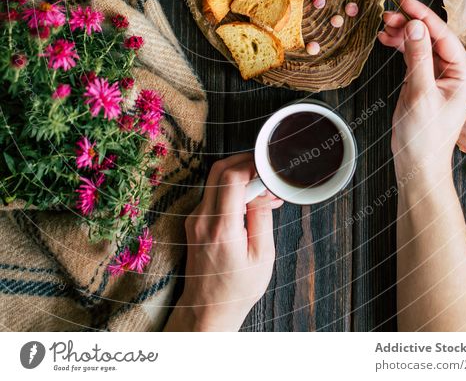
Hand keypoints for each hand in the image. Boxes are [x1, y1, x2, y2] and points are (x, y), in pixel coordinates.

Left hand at [165, 153, 282, 331]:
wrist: (208, 309)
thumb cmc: (237, 288)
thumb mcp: (262, 256)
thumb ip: (261, 217)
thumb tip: (262, 190)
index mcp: (221, 228)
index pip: (230, 178)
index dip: (250, 165)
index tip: (267, 168)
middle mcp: (202, 219)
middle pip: (218, 170)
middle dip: (243, 161)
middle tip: (264, 168)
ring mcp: (195, 219)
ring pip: (215, 180)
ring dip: (239, 176)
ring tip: (262, 190)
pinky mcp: (194, 222)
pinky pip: (213, 194)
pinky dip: (232, 190)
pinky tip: (249, 202)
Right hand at [378, 0, 465, 183]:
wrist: (418, 164)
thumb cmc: (425, 137)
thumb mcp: (420, 93)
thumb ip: (417, 57)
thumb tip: (415, 25)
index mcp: (464, 74)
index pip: (444, 35)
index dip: (424, 16)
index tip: (405, 0)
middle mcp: (455, 72)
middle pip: (432, 36)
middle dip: (410, 23)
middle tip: (387, 15)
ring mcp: (439, 76)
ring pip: (421, 43)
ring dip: (403, 33)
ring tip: (383, 26)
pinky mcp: (424, 81)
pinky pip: (413, 55)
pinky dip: (400, 46)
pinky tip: (386, 39)